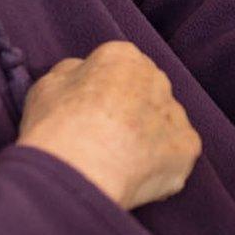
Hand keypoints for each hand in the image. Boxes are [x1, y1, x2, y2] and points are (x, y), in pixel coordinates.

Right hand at [16, 41, 201, 209]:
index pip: (117, 68)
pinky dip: (161, 166)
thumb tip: (80, 75)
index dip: (102, 93)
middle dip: (131, 112)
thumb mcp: (46, 86)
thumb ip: (71, 75)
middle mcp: (156, 78)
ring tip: (118, 164)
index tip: (90, 113)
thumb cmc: (56, 127)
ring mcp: (176, 113)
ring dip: (147, 139)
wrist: (79, 171)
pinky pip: (176, 155)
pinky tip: (136, 178)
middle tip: (105, 140)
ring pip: (163, 124)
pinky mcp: (188, 147)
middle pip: (146, 92)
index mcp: (122, 57)